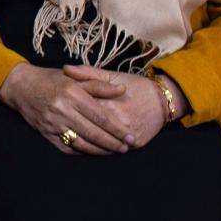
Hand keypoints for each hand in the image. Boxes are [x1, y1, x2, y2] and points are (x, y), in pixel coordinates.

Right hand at [0, 63, 132, 154]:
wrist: (21, 86)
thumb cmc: (50, 79)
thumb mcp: (75, 77)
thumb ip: (99, 85)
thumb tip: (122, 90)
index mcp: (72, 94)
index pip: (101, 117)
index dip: (118, 129)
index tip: (131, 137)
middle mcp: (63, 109)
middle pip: (94, 133)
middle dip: (113, 143)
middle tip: (126, 148)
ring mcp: (53, 123)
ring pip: (82, 143)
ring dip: (100, 150)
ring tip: (113, 151)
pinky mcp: (45, 132)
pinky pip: (67, 147)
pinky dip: (82, 151)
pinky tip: (93, 151)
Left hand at [62, 65, 187, 149]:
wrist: (162, 99)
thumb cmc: (134, 85)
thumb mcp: (110, 75)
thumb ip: (88, 74)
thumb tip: (66, 69)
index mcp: (108, 102)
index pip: (84, 111)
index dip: (70, 113)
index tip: (58, 113)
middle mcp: (118, 119)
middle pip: (91, 131)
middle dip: (75, 132)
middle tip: (63, 131)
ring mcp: (128, 133)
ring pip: (102, 145)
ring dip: (88, 146)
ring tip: (73, 142)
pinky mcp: (137, 143)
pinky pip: (115, 151)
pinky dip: (103, 152)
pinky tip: (93, 150)